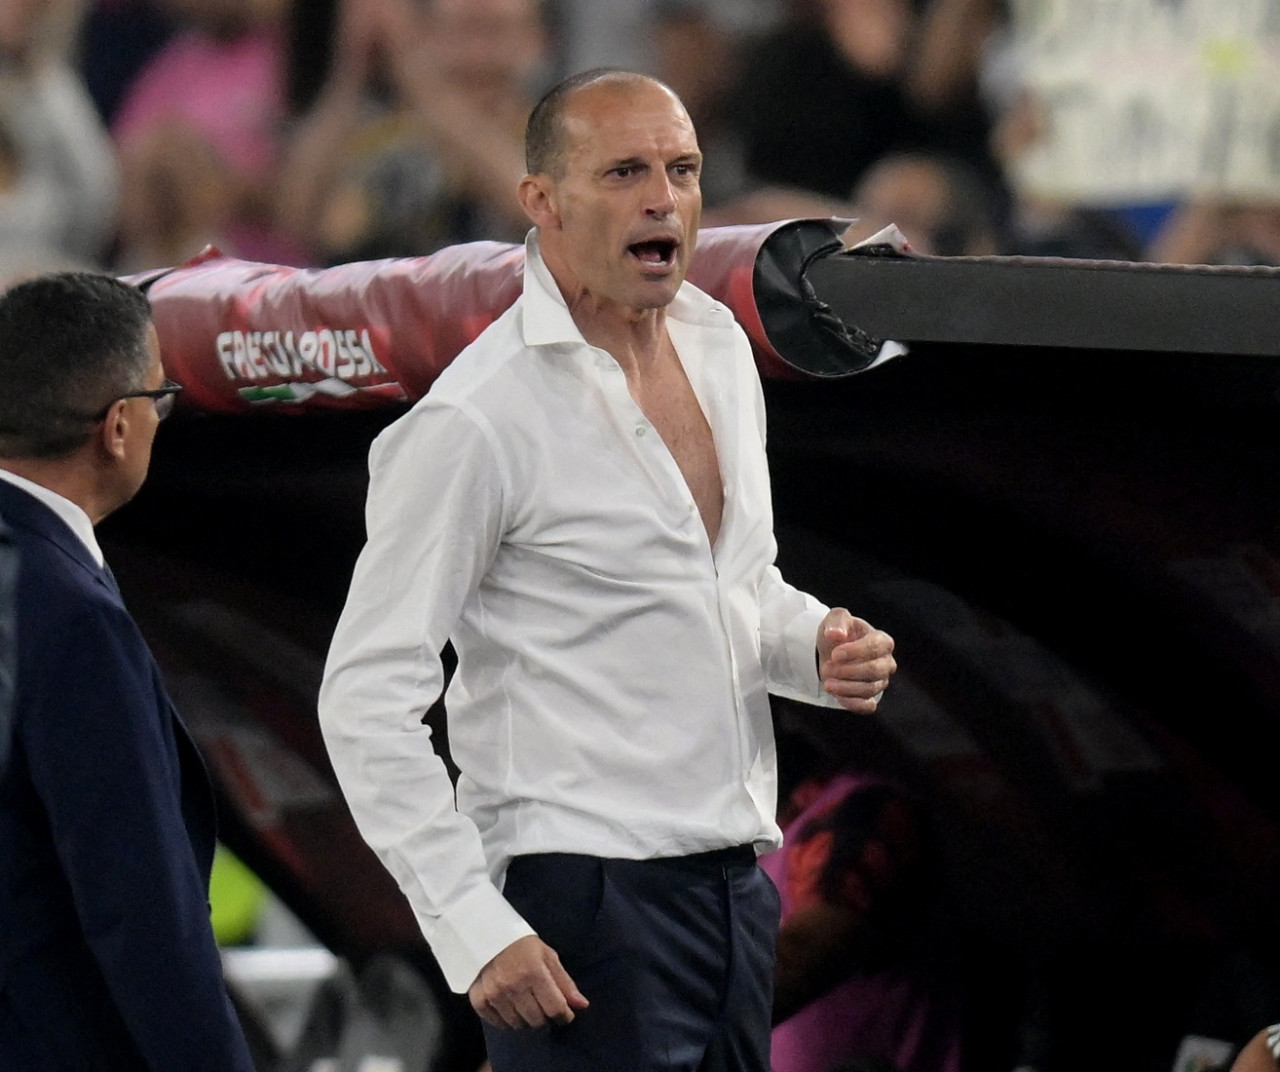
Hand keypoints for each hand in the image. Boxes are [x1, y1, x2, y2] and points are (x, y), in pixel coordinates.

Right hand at [468, 935, 588, 1029]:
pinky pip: (499, 1024)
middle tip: (544, 1006)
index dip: (564, 1016)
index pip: (555, 1008)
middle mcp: (513, 986)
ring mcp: (494, 995)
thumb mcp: (548, 956)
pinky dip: (507, 1021)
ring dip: (527, 1019)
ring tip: (527, 1005)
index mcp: (534, 972)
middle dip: (546, 1017)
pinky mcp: (479, 1001)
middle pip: (537, 1020)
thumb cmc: (522, 945)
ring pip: (518, 1025)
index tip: (565, 1014)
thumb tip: (582, 1005)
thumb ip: (565, 982)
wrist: (487, 935)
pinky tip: (511, 1007)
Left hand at [816, 608, 895, 712]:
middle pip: (874, 670)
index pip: (875, 647)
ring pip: (869, 689)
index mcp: (882, 641)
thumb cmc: (839, 634)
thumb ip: (837, 621)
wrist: (831, 652)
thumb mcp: (835, 619)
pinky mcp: (871, 697)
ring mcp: (880, 681)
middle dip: (848, 671)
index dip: (855, 652)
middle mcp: (886, 662)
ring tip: (827, 683)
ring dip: (846, 688)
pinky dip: (853, 704)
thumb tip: (836, 633)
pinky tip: (838, 697)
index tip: (835, 654)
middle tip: (827, 668)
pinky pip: (867, 706)